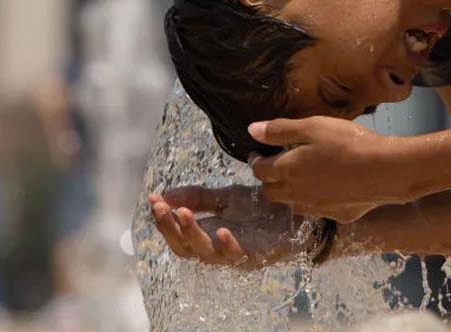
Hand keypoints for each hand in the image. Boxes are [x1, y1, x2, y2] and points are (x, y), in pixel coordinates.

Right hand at [147, 185, 308, 270]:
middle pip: (184, 247)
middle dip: (170, 227)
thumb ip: (198, 197)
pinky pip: (238, 256)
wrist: (297, 213)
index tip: (153, 199)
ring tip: (184, 214)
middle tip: (162, 207)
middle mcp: (216, 248)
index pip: (176, 233)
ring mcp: (235, 255)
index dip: (163, 219)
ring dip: (193, 234)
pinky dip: (227, 245)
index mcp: (206, 235)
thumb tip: (164, 194)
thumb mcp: (226, 197)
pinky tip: (221, 230)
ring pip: (206, 253)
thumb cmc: (259, 210)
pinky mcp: (256, 256)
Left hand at [247, 116, 403, 222]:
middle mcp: (297, 194)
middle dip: (269, 180)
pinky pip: (319, 210)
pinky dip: (316, 200)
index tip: (258, 153)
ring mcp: (317, 208)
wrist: (385, 170)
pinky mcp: (337, 215)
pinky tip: (329, 190)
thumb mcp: (313, 127)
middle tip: (277, 166)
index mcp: (287, 170)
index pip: (260, 170)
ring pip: (293, 204)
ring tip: (301, 178)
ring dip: (291, 193)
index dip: (256, 161)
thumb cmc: (347, 143)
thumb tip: (251, 131)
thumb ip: (280, 130)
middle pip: (271, 192)